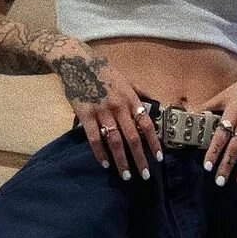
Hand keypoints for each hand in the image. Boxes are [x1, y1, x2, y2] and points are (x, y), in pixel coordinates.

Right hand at [50, 50, 161, 179]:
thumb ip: (141, 92)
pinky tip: (105, 164)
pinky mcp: (85, 115)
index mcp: (130, 98)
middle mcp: (118, 107)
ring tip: (127, 176)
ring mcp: (102, 112)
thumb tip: (155, 102)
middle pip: (132, 138)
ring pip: (114, 141)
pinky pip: (94, 138)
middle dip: (140, 158)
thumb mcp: (127, 78)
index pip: (146, 124)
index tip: (159, 157)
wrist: (77, 61)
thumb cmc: (104, 70)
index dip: (153, 142)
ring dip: (121, 161)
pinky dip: (100, 153)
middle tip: (145, 175)